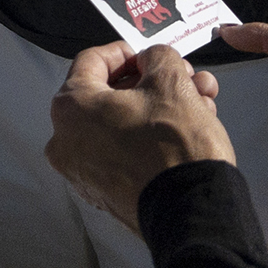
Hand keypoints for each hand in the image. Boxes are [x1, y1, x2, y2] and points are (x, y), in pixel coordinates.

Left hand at [45, 42, 234, 233]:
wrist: (193, 214)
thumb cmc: (173, 146)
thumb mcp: (170, 82)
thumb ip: (156, 57)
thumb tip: (152, 60)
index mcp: (70, 108)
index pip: (91, 61)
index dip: (126, 52)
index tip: (150, 55)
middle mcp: (66, 141)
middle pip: (111, 95)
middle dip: (153, 82)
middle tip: (184, 77)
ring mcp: (84, 172)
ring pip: (124, 124)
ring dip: (161, 108)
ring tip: (201, 102)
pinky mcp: (106, 194)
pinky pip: (125, 152)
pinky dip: (152, 137)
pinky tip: (188, 129)